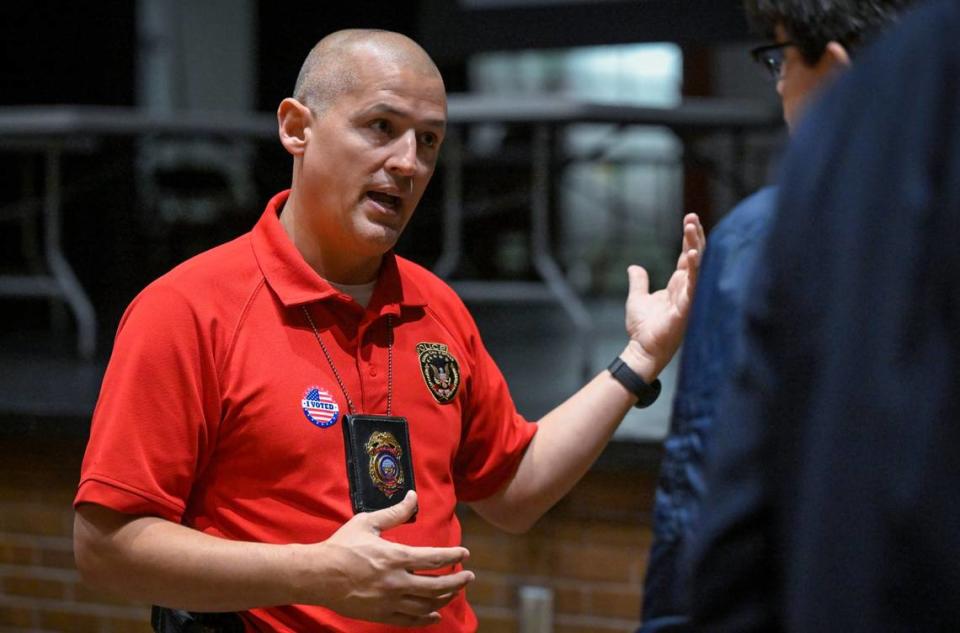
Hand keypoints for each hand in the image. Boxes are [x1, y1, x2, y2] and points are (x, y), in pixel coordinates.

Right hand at [307, 491, 473, 626]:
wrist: (318, 575)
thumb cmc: (342, 546)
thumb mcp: (368, 523)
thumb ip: (395, 512)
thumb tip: (413, 496)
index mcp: (396, 557)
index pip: (434, 558)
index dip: (453, 556)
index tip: (465, 554)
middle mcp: (396, 581)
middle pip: (437, 585)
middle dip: (457, 582)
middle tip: (469, 577)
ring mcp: (389, 601)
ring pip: (426, 604)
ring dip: (445, 599)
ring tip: (454, 592)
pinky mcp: (381, 614)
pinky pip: (410, 620)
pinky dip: (426, 618)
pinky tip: (434, 615)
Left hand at [622, 213, 703, 379]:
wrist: (641, 349)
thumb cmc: (643, 328)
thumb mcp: (637, 298)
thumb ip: (638, 281)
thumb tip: (634, 267)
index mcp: (678, 285)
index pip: (687, 256)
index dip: (689, 238)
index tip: (689, 219)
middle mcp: (687, 289)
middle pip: (696, 257)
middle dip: (695, 236)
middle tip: (692, 217)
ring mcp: (689, 298)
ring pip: (697, 267)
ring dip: (696, 247)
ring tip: (692, 228)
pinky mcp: (686, 309)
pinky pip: (693, 286)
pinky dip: (693, 270)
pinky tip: (691, 254)